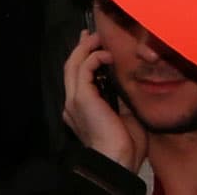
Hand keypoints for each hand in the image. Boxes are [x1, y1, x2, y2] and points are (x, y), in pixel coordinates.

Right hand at [62, 29, 145, 169]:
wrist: (117, 161)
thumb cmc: (125, 146)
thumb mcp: (125, 116)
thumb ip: (121, 100)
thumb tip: (126, 84)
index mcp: (80, 110)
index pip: (77, 78)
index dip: (84, 59)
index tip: (95, 47)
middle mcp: (72, 103)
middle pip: (70, 67)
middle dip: (81, 48)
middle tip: (91, 34)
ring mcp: (74, 100)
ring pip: (73, 64)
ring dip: (86, 48)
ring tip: (98, 38)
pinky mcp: (81, 97)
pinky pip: (83, 69)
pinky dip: (94, 58)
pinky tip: (107, 55)